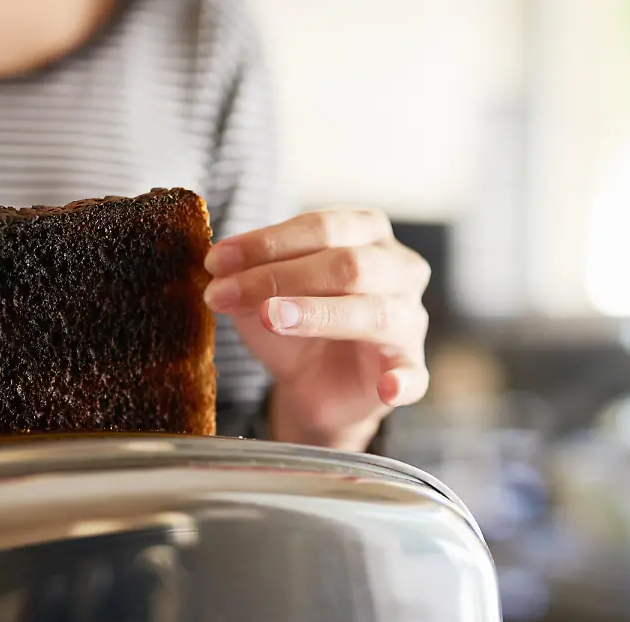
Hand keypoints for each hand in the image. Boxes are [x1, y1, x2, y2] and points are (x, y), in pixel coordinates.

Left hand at [203, 210, 430, 450]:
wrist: (311, 382)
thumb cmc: (294, 323)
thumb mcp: (262, 294)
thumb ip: (246, 278)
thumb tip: (219, 270)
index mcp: (365, 233)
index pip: (321, 227)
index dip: (266, 242)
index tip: (216, 261)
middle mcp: (398, 268)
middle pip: (347, 264)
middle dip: (281, 276)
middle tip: (228, 292)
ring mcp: (408, 319)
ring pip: (373, 311)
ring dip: (318, 313)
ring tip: (272, 318)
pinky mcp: (408, 367)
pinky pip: (413, 375)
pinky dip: (402, 381)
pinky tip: (387, 387)